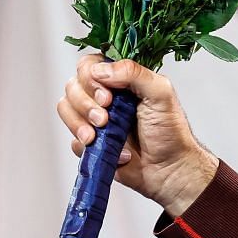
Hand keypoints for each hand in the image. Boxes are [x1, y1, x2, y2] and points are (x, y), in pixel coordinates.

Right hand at [56, 53, 217, 217]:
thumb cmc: (171, 133)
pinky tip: (113, 152)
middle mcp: (105, 97)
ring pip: (65, 110)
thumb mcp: (161, 94)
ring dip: (79, 124)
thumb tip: (100, 70)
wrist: (170, 170)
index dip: (90, 79)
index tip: (107, 97)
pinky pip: (72, 139)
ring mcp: (95, 120)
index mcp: (121, 81)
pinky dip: (87, 146)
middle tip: (105, 120)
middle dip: (84, 104)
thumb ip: (134, 73)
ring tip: (98, 138)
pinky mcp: (91, 143)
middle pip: (72, 87)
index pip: (89, 66)